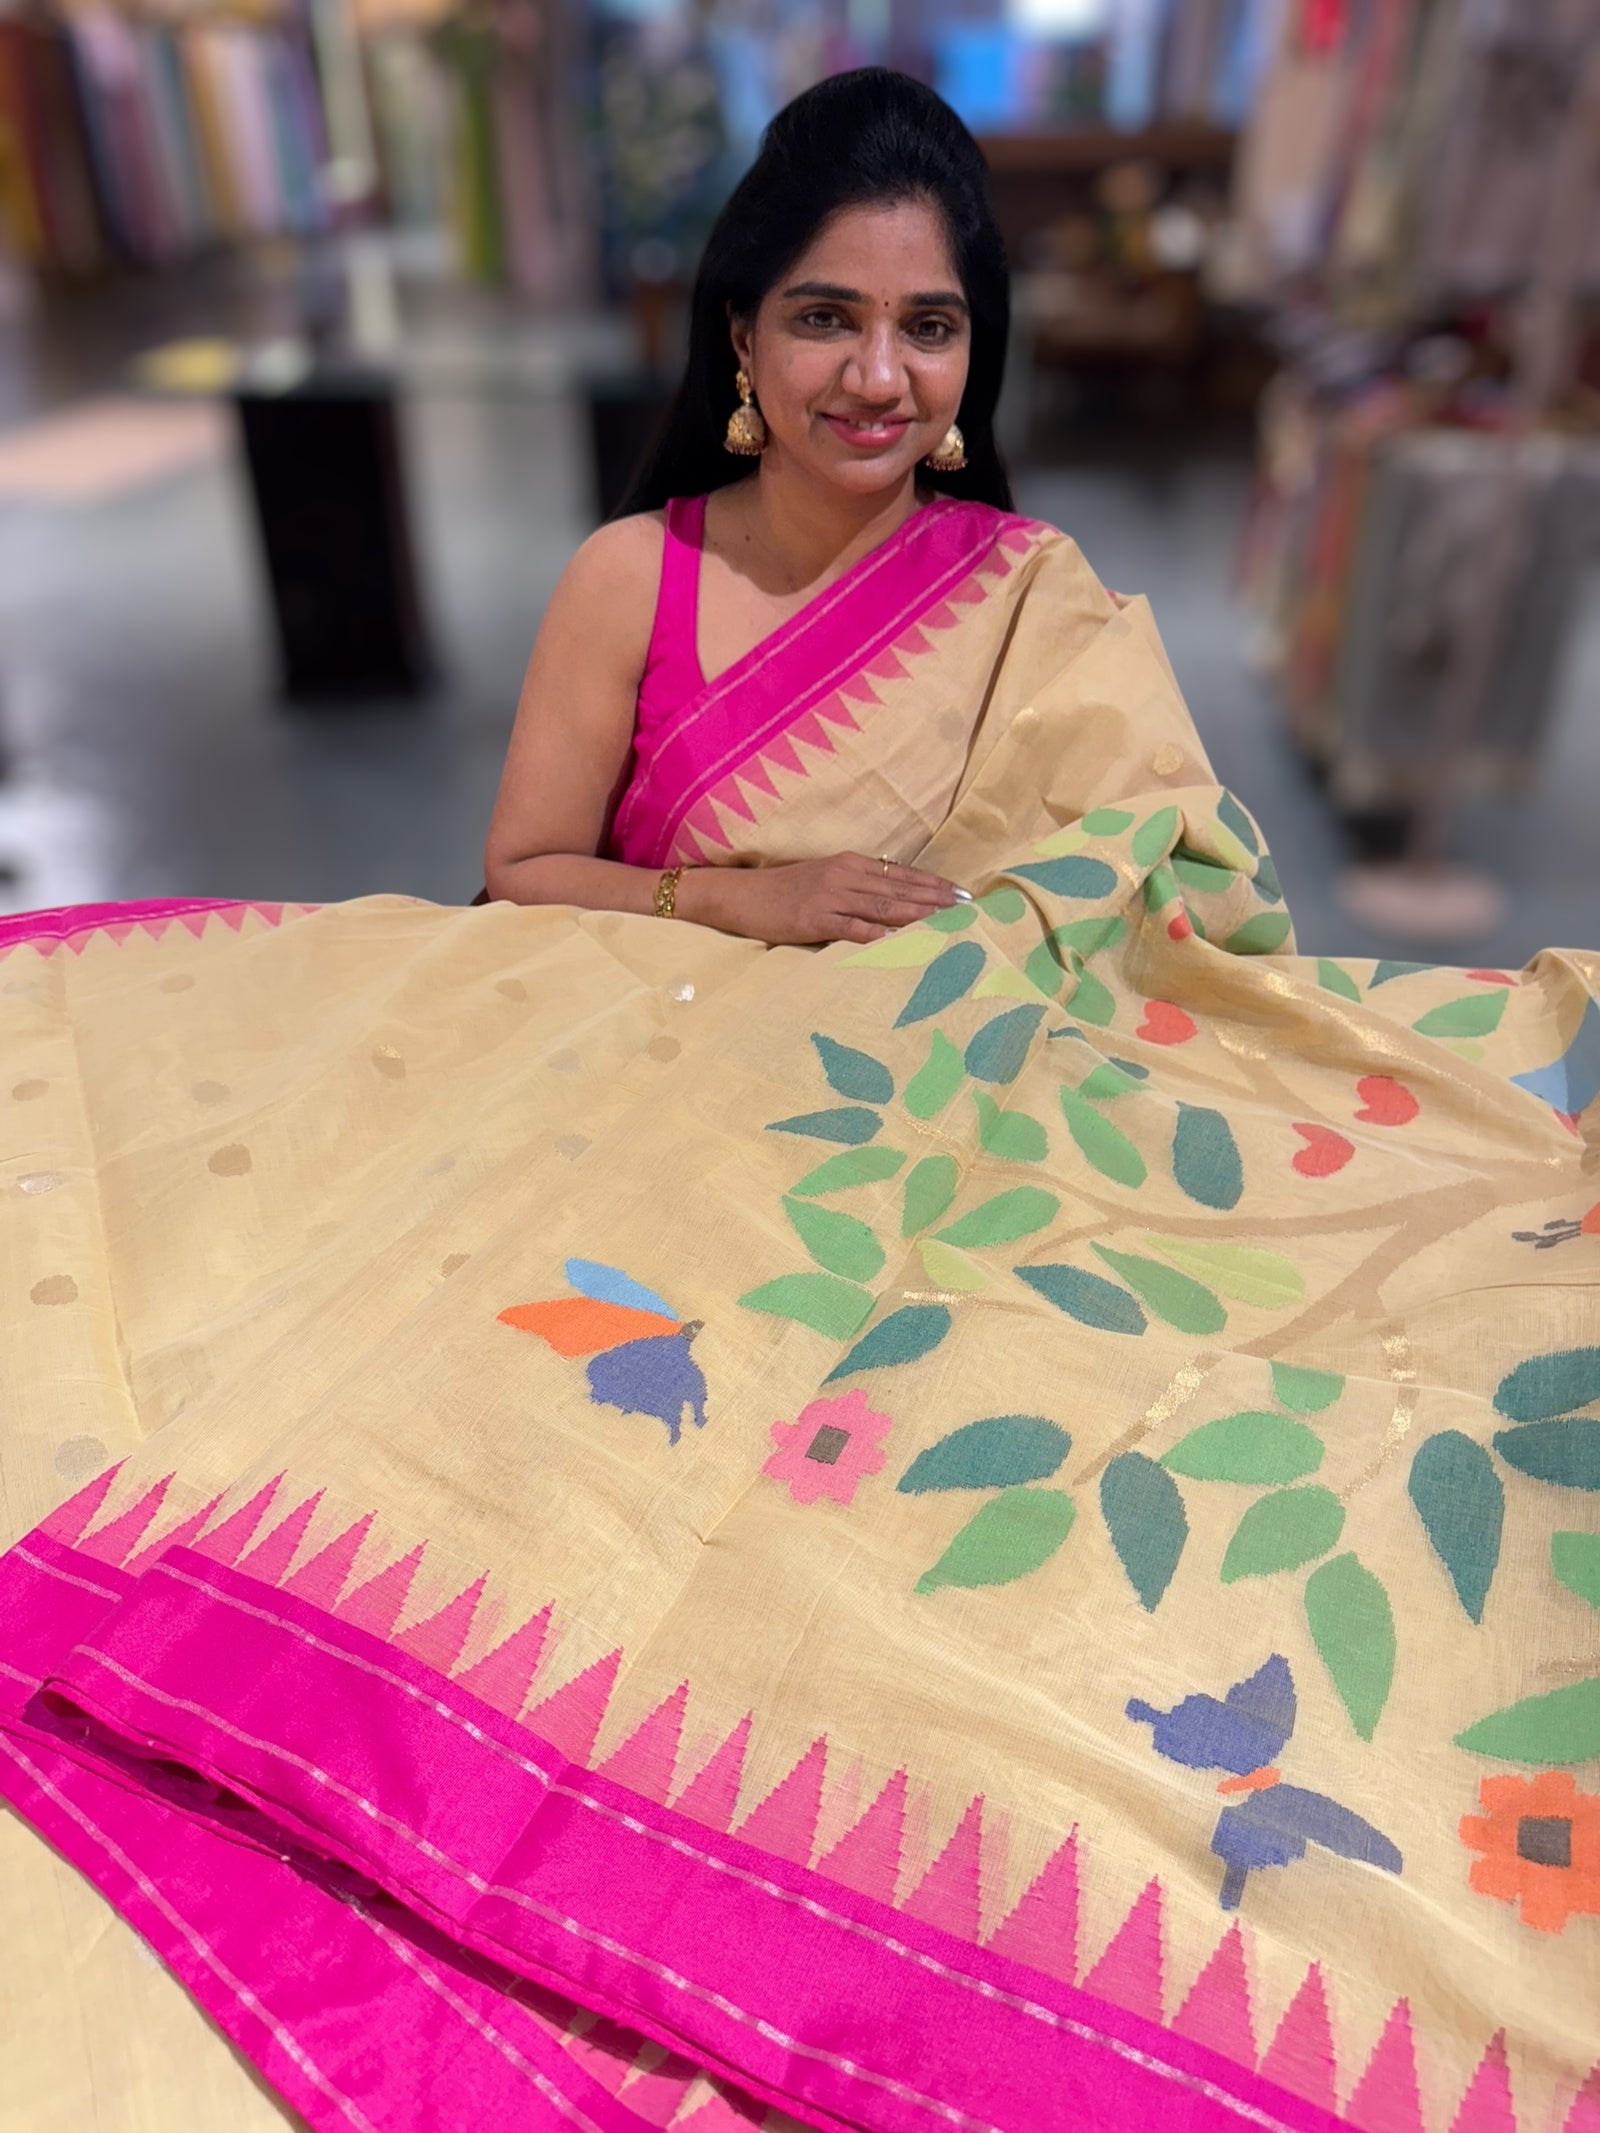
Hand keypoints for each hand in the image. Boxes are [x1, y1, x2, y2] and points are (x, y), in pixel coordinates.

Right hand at [684, 852, 968, 945]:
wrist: (739, 895)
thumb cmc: (781, 891)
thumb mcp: (823, 880)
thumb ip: (856, 888)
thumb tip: (890, 903)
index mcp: (850, 863)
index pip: (902, 874)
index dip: (933, 884)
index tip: (962, 894)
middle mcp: (845, 875)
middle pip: (900, 889)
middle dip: (937, 900)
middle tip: (969, 910)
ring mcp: (830, 897)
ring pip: (884, 907)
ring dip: (918, 916)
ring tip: (948, 924)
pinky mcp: (814, 919)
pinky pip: (852, 928)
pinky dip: (878, 935)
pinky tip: (900, 942)